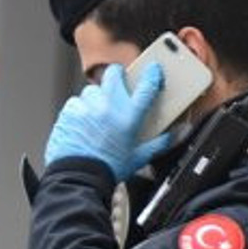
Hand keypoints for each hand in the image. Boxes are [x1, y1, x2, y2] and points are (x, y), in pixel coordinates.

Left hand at [44, 62, 171, 180]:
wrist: (80, 178)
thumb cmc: (108, 169)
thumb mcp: (139, 157)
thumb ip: (161, 143)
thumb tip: (178, 133)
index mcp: (129, 117)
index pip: (146, 87)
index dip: (151, 75)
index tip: (152, 70)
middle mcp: (108, 108)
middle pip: (114, 74)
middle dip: (117, 75)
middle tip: (119, 81)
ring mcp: (87, 108)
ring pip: (91, 90)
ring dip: (96, 98)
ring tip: (97, 114)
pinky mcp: (69, 113)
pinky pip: (74, 104)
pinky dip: (78, 111)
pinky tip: (82, 124)